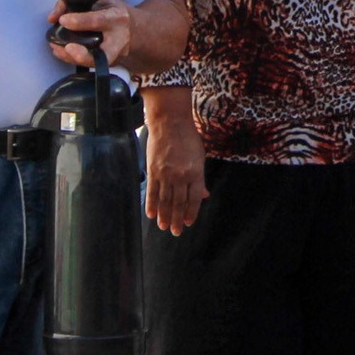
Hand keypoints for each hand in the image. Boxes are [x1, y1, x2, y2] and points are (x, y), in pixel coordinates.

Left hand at [49, 0, 130, 69]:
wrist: (134, 29)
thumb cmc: (113, 13)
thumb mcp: (101, 0)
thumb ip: (77, 4)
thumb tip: (53, 17)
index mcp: (117, 18)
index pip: (98, 20)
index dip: (80, 21)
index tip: (62, 20)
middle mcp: (118, 38)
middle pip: (104, 52)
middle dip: (84, 54)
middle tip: (68, 48)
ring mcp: (115, 54)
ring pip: (95, 63)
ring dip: (72, 58)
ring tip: (57, 49)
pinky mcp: (110, 63)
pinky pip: (90, 64)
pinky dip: (73, 60)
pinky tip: (61, 53)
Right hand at [145, 99, 208, 234]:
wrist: (170, 122)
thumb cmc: (188, 138)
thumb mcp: (200, 157)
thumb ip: (200, 178)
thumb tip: (203, 195)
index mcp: (195, 173)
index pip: (193, 199)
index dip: (191, 212)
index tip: (188, 223)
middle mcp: (181, 176)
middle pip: (178, 202)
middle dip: (176, 219)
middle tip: (175, 232)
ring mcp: (166, 174)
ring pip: (164, 200)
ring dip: (164, 215)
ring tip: (163, 227)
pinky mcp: (153, 170)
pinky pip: (152, 191)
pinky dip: (151, 204)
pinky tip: (151, 214)